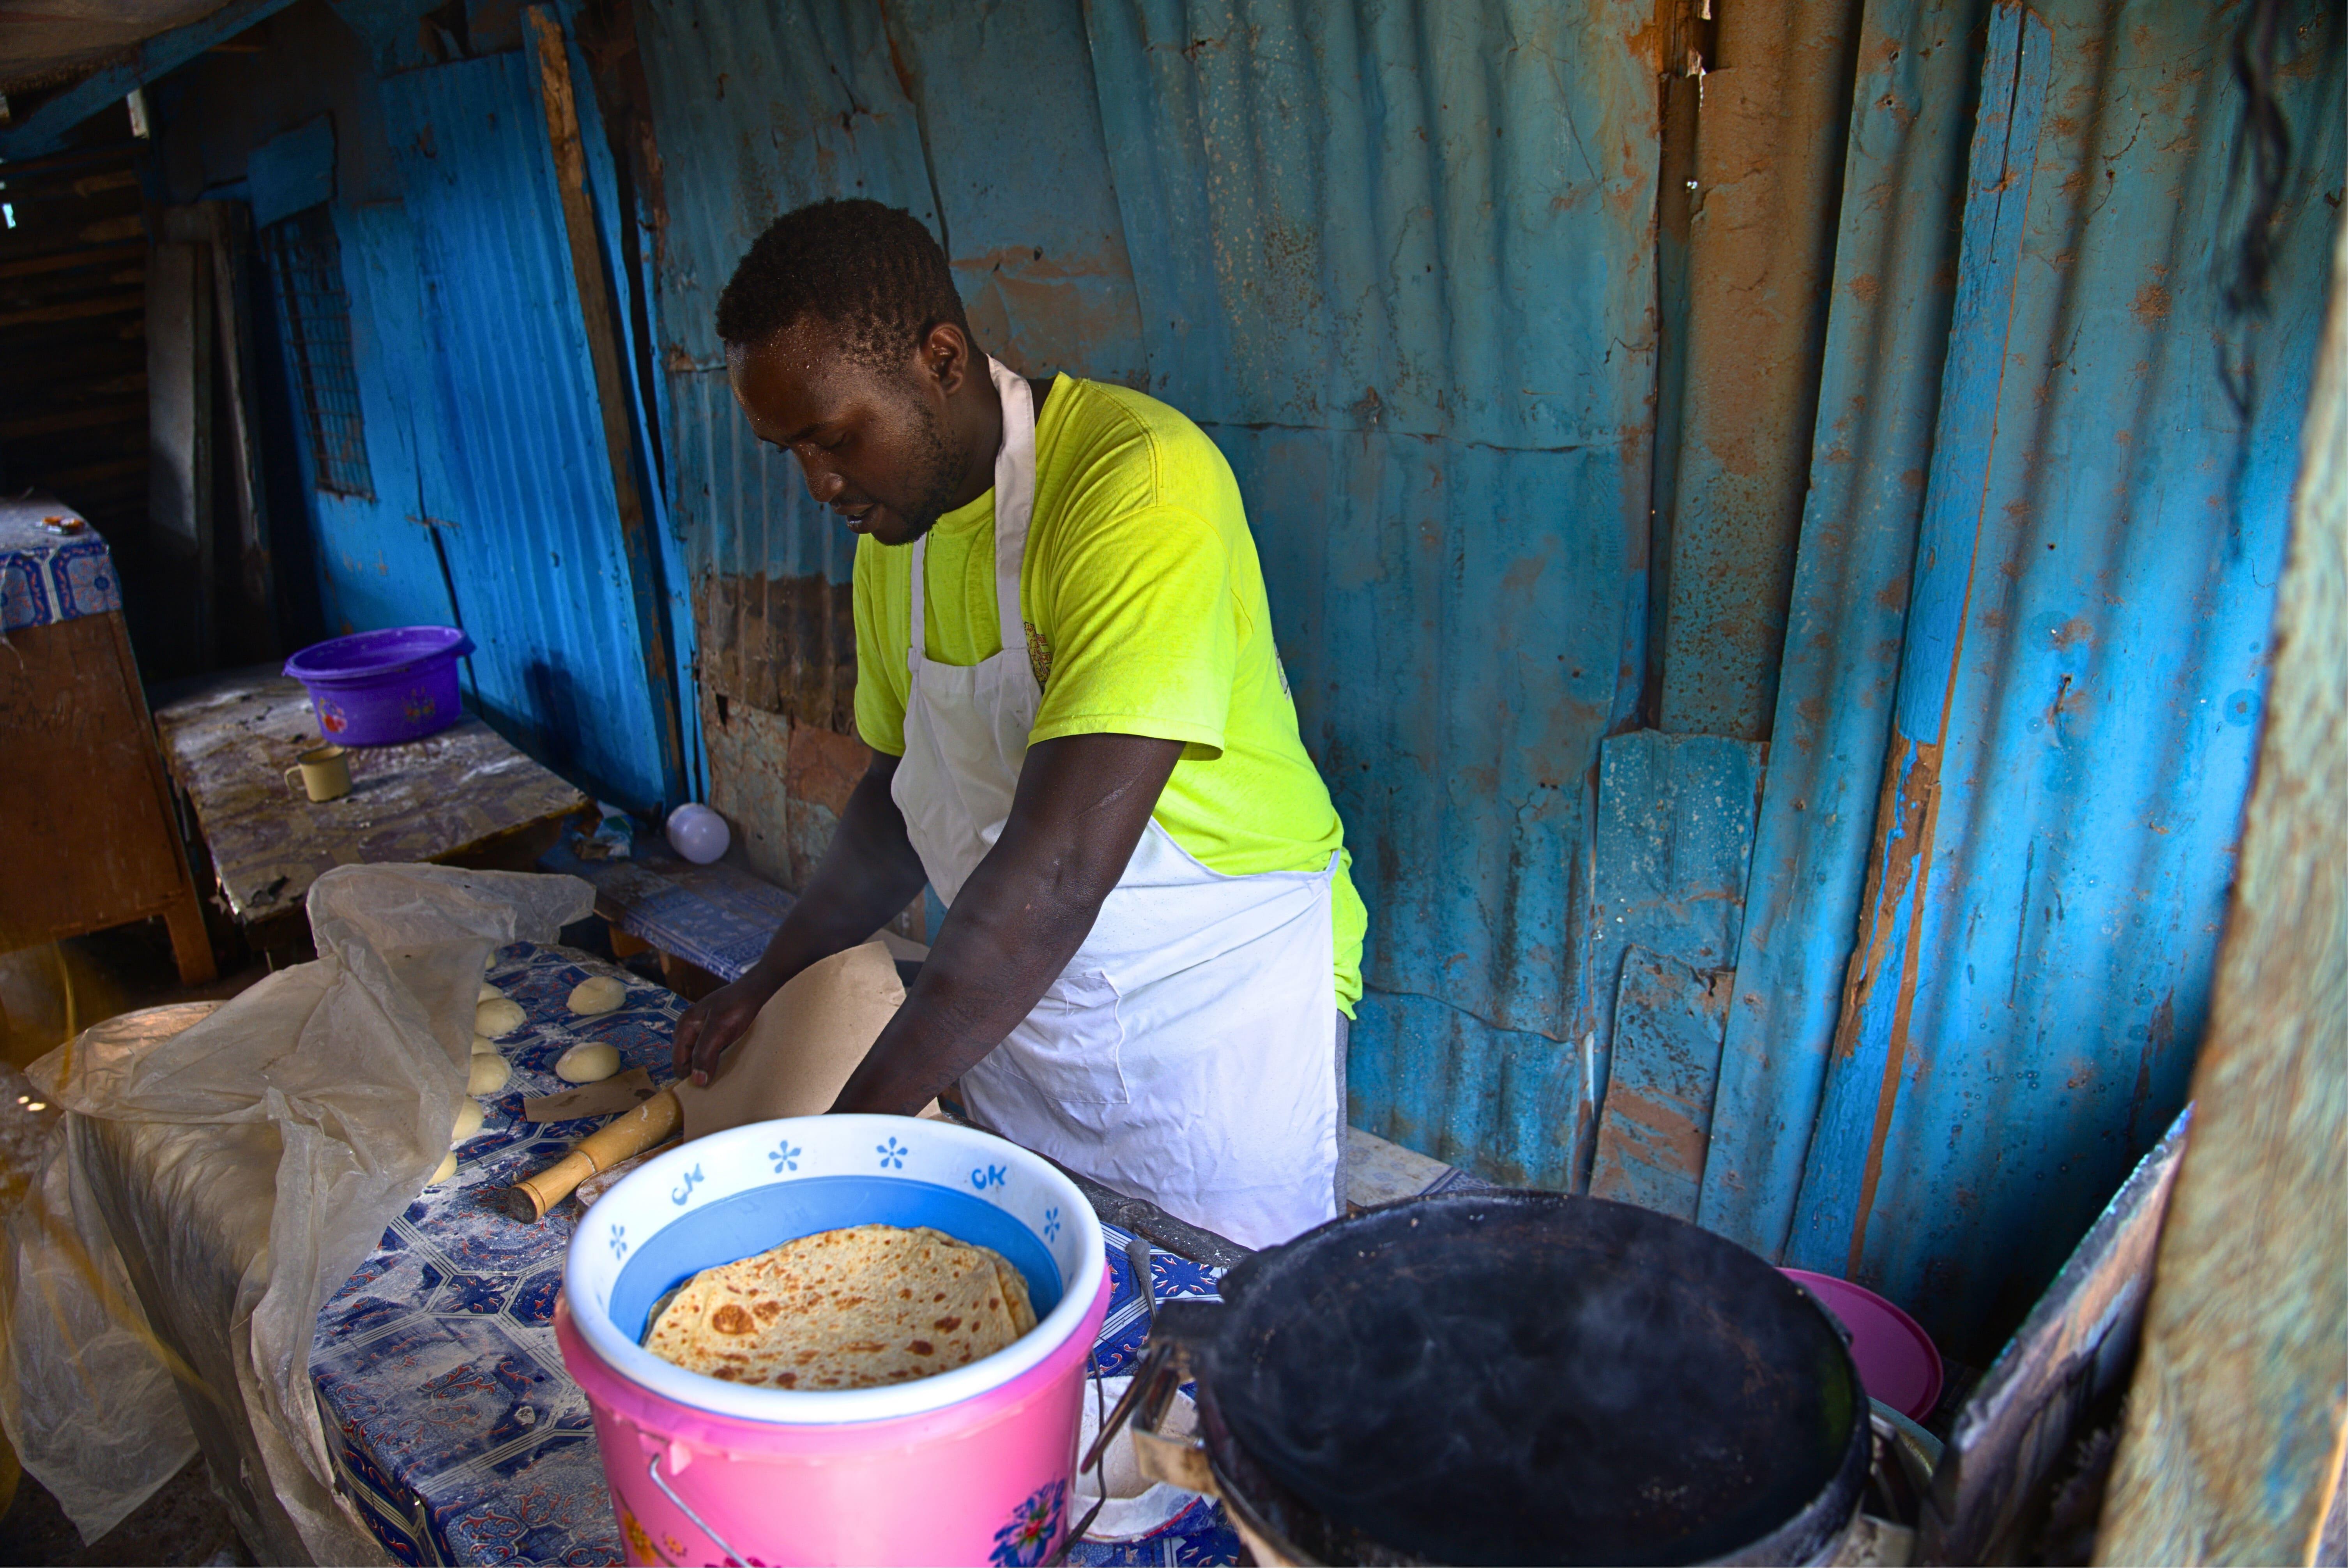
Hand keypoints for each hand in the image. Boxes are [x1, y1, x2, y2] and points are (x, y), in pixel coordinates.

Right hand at [670, 970, 782, 1085]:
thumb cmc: (737, 1005)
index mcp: (685, 1027)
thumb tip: (697, 1081)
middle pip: (687, 1061)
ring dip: (709, 1068)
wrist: (756, 990)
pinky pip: (711, 1053)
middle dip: (699, 1072)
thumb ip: (705, 1054)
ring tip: (723, 1075)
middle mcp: (690, 1030)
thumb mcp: (719, 1029)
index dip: (689, 1076)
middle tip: (716, 1083)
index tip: (705, 1087)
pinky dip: (717, 1061)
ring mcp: (703, 1031)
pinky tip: (728, 1065)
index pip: (678, 1061)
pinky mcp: (715, 1034)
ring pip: (700, 1058)